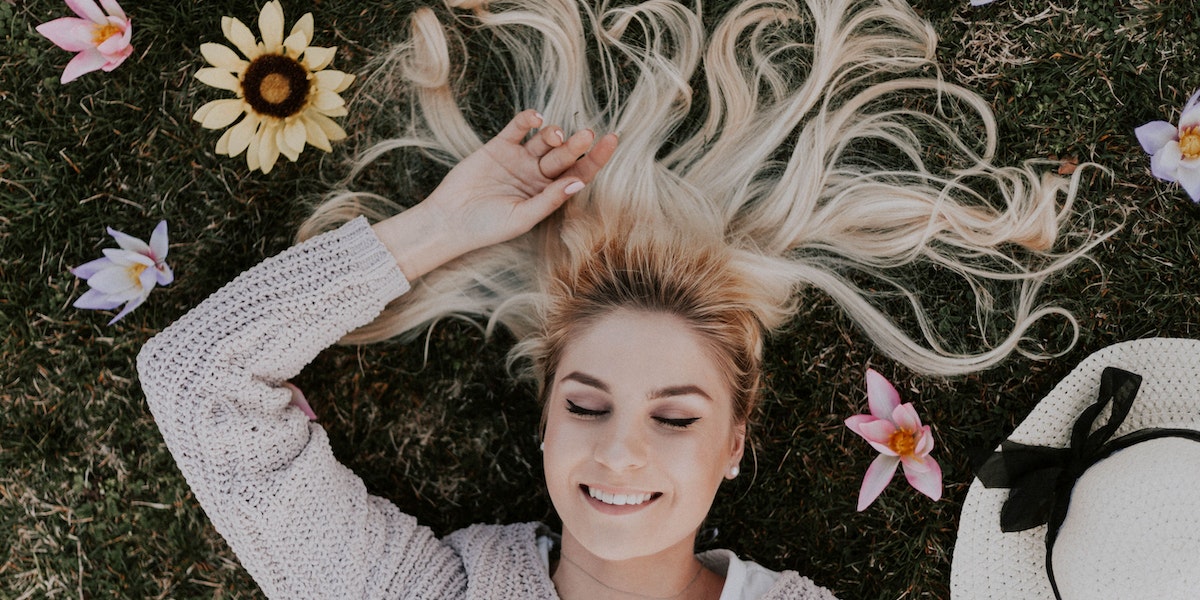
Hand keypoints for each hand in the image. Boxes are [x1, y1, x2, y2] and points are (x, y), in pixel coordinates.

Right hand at [373, 110, 618, 279]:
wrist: (450, 221)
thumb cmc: (488, 227)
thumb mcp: (523, 217)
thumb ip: (550, 199)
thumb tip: (579, 182)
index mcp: (549, 193)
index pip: (579, 173)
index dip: (596, 158)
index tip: (611, 141)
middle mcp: (537, 174)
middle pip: (564, 156)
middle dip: (576, 146)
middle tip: (586, 135)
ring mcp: (519, 158)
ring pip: (544, 140)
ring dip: (553, 134)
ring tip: (555, 135)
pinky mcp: (498, 146)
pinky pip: (517, 129)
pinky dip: (527, 121)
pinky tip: (536, 119)